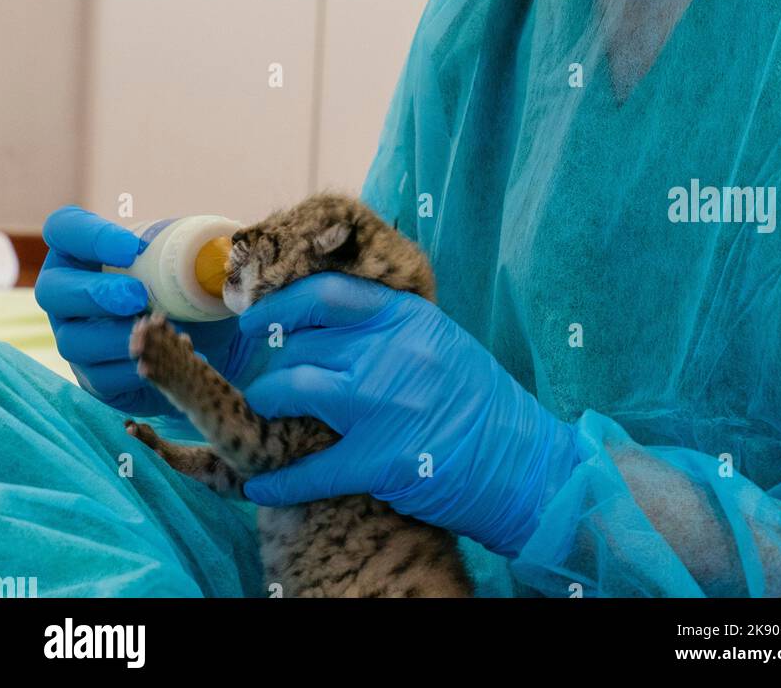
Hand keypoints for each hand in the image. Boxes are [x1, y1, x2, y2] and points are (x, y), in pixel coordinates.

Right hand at [35, 206, 255, 414]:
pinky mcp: (93, 376)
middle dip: (93, 295)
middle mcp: (68, 293)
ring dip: (115, 338)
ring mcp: (76, 336)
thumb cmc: (193, 282)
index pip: (64, 229)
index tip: (133, 250)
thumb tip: (223, 246)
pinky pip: (99, 378)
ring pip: (73, 340)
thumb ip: (207, 242)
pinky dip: (133, 370)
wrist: (210, 336)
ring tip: (156, 333)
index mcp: (85, 250)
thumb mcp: (202, 256)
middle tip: (138, 298)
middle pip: (52, 290)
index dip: (89, 237)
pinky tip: (163, 360)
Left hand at [238, 273, 578, 557]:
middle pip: (302, 343)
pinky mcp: (379, 459)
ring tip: (265, 411)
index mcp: (406, 318)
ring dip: (268, 402)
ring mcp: (384, 403)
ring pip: (293, 389)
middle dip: (271, 361)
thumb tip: (327, 322)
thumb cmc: (480, 402)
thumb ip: (389, 328)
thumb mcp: (439, 342)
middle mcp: (391, 351)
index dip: (282, 304)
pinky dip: (279, 482)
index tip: (258, 319)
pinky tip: (260, 487)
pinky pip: (310, 469)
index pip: (326, 294)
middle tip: (264, 375)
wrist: (523, 463)